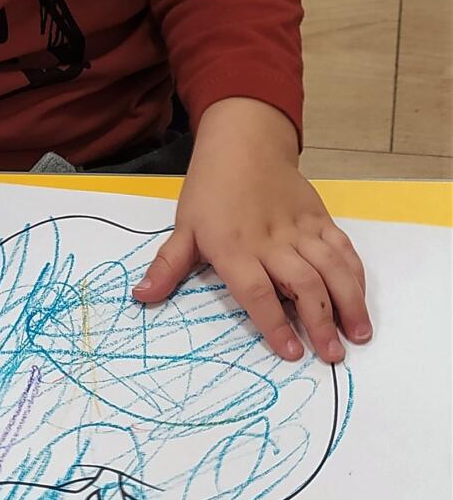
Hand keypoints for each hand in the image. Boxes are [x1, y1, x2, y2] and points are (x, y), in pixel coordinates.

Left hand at [132, 98, 371, 363]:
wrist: (243, 143)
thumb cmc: (209, 190)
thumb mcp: (183, 227)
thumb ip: (167, 266)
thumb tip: (140, 297)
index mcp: (233, 247)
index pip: (256, 291)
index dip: (274, 323)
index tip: (291, 352)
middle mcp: (271, 241)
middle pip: (303, 284)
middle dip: (321, 322)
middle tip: (332, 356)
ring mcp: (300, 229)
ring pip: (331, 267)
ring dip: (348, 302)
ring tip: (358, 335)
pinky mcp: (320, 218)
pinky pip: (343, 248)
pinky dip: (356, 274)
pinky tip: (359, 299)